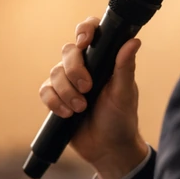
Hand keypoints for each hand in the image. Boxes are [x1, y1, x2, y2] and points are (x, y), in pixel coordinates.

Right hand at [39, 17, 148, 178]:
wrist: (107, 148)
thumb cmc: (121, 119)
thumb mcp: (125, 93)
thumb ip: (125, 67)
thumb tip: (134, 41)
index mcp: (102, 60)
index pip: (91, 32)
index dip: (84, 30)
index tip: (85, 42)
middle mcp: (83, 67)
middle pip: (67, 52)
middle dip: (74, 70)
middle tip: (88, 89)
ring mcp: (67, 82)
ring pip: (55, 73)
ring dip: (66, 92)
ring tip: (80, 108)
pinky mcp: (55, 98)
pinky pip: (45, 91)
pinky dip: (54, 102)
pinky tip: (67, 114)